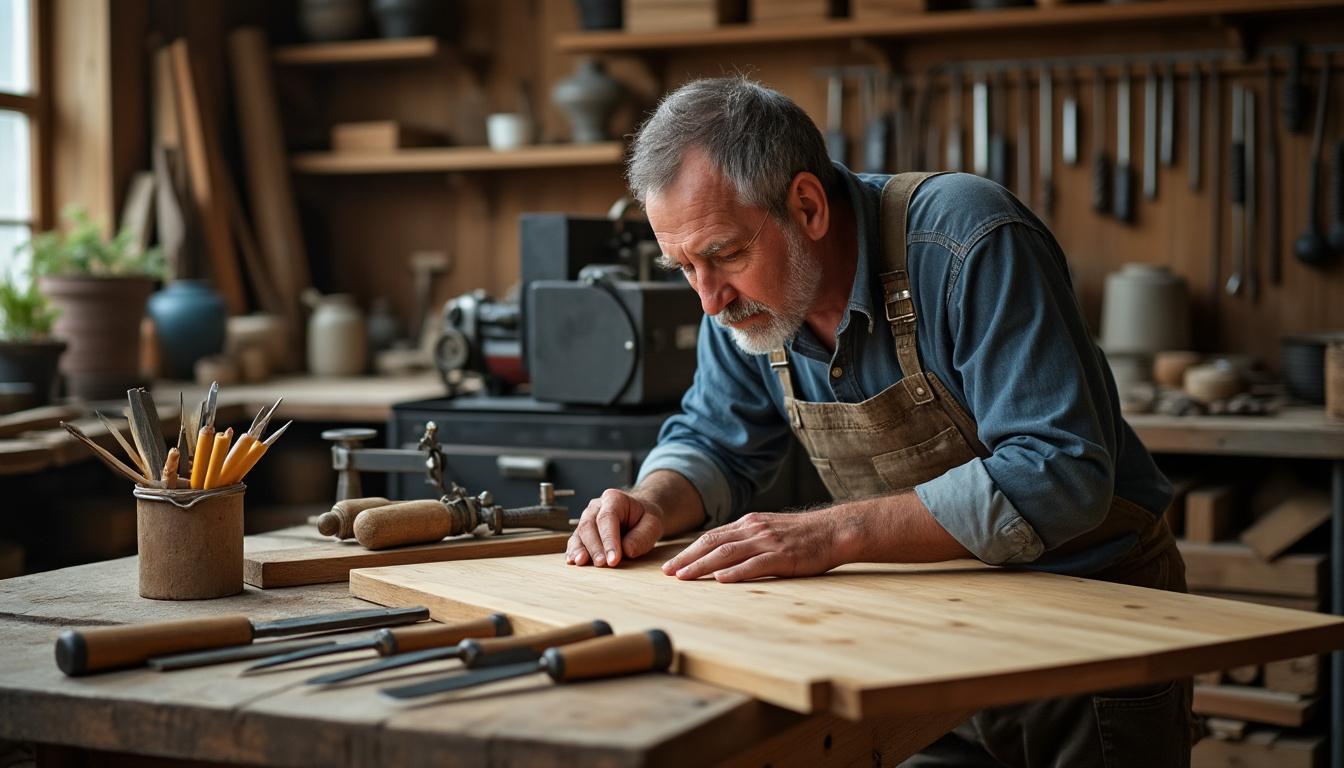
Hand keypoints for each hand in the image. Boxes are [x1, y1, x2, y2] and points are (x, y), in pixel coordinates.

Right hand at [566, 489, 664, 567]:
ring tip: (581, 563)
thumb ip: (642, 536)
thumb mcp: (653, 524)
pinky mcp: (582, 533)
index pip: (607, 518)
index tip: (614, 559)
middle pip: (589, 525)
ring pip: (579, 533)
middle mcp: (596, 507)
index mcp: (613, 499)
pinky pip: (575, 541)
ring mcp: (587, 519)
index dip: (609, 539)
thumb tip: (627, 551)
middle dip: (595, 546)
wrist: (638, 516)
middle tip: (602, 564)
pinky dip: (573, 551)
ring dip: (580, 549)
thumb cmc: (644, 519)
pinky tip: (573, 561)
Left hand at [660, 511, 841, 582]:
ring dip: (702, 566)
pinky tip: (721, 580)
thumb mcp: (770, 530)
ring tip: (685, 577)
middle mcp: (753, 529)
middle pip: (712, 543)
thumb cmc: (803, 535)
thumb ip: (748, 539)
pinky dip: (736, 572)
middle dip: (687, 559)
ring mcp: (767, 542)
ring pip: (727, 553)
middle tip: (667, 573)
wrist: (834, 531)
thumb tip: (724, 554)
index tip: (671, 565)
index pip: (711, 537)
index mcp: (749, 523)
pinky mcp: (782, 556)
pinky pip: (755, 564)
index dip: (688, 551)